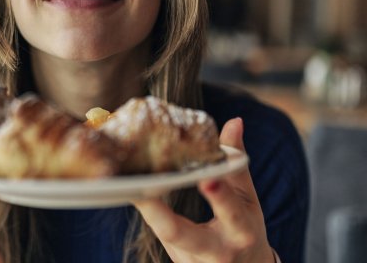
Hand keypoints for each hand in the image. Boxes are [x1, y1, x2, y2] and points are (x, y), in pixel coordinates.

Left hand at [133, 118, 273, 262]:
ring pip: (162, 235)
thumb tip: (234, 121)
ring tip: (123, 182)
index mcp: (241, 231)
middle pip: (181, 235)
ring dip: (145, 209)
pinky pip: (157, 235)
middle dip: (160, 214)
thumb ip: (236, 164)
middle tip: (140, 190)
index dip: (220, 196)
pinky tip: (129, 190)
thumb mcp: (248, 200)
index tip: (207, 178)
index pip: (231, 212)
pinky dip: (146, 213)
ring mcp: (191, 261)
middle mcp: (216, 251)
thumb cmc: (244, 229)